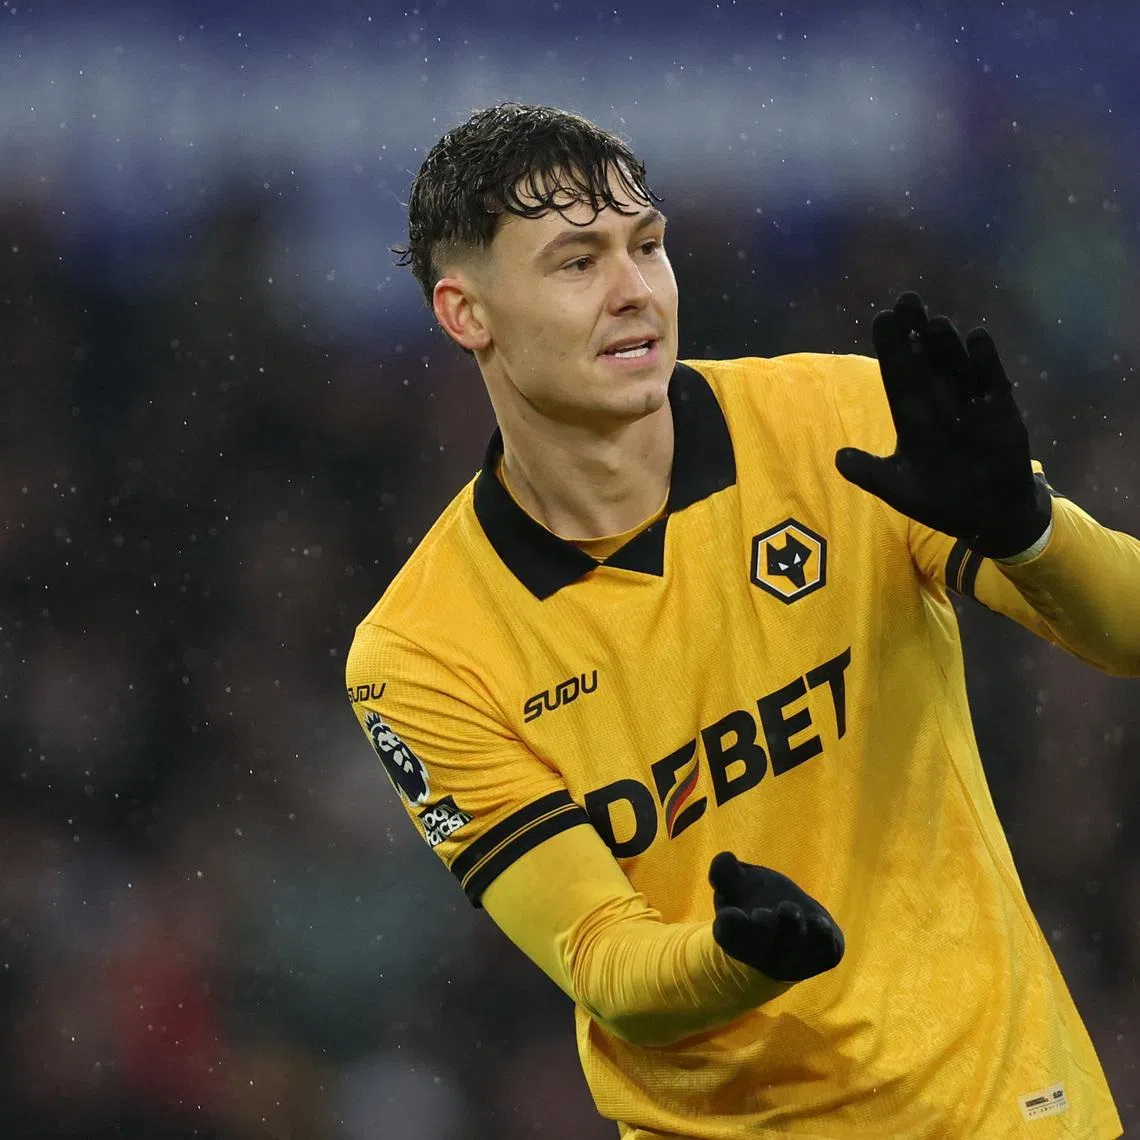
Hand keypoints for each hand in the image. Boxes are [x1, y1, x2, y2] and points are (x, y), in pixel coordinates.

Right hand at [708, 851, 843, 982]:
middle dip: (763, 928)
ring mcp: (796, 956)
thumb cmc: (754, 901)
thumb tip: (726, 859)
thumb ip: (725, 870)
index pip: (729, 935)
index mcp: (738, 936)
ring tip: (790, 910)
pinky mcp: (824, 954)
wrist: (789, 927)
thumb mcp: (735, 885)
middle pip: (763, 943)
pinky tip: (820, 923)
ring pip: (795, 945)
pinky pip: (826, 952)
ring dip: (792, 928)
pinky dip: (823, 939)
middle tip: (761, 914)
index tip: (729, 914)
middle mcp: (766, 952)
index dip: (730, 926)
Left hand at [835, 292, 1051, 559]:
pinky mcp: (1001, 411)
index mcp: (912, 416)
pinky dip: (986, 360)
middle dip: (915, 332)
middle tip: (906, 300)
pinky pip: (992, 380)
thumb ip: (871, 473)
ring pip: (956, 365)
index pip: (898, 374)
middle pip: (925, 360)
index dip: (891, 347)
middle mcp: (940, 402)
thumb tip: (838, 457)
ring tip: (934, 322)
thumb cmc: (940, 500)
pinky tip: (977, 337)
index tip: (882, 318)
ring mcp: (971, 404)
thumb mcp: (900, 490)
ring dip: (946, 345)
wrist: (987, 517)